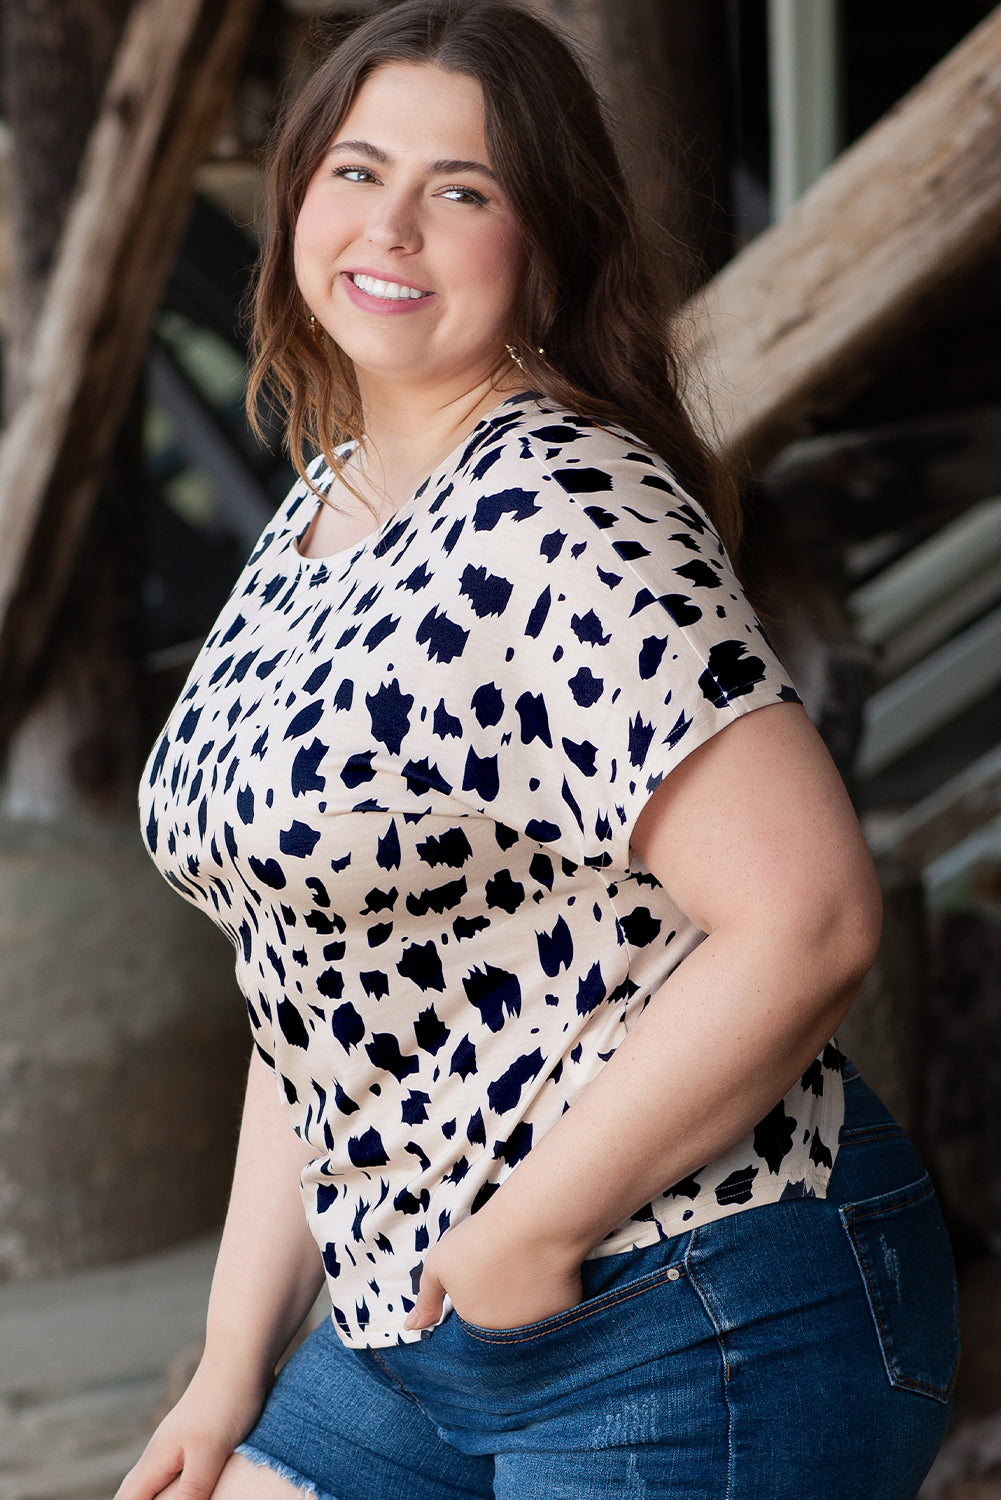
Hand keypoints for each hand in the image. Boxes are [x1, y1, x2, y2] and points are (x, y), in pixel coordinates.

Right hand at [114, 1358, 267, 1499]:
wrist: (242, 1356)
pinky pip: (178, 1473)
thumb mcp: (208, 1454)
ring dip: (158, 1495)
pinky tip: (198, 1488)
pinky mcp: (200, 1439)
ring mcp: (179, 1444)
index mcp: (154, 1460)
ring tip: (169, 1497)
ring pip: (157, 1482)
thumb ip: (190, 1493)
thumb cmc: (224, 1402)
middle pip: (136, 1492)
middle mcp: (160, 1453)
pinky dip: (178, 1488)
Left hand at [404, 1211, 583, 1332]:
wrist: (532, 1226)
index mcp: (475, 1326)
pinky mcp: (566, 1314)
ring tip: (528, 1270)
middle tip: (507, 1271)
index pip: (475, 1322)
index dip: (478, 1298)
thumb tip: (411, 1328)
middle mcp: (507, 1337)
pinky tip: (551, 1273)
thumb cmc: (481, 1241)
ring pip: (531, 1320)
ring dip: (529, 1304)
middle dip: (504, 1303)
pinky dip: (554, 1296)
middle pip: (503, 1324)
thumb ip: (426, 1298)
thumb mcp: (439, 1264)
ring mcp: (539, 1328)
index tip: (485, 1275)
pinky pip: (557, 1310)